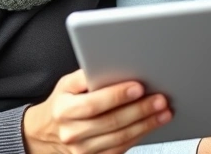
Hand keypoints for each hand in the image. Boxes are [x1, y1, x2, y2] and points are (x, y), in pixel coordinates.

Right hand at [23, 70, 171, 153]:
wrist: (47, 132)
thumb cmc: (62, 103)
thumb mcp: (66, 84)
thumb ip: (86, 75)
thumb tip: (110, 65)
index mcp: (63, 110)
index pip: (93, 104)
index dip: (117, 96)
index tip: (138, 87)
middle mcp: (72, 133)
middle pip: (111, 122)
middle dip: (139, 110)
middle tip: (160, 100)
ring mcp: (82, 150)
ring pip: (120, 138)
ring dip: (145, 125)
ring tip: (163, 112)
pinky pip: (120, 149)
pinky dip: (139, 136)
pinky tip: (151, 125)